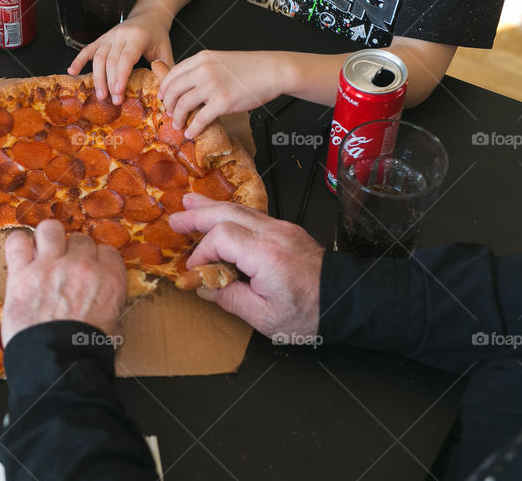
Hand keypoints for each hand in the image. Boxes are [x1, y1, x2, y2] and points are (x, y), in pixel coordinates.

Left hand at [2, 220, 126, 344]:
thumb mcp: (115, 329)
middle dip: (73, 251)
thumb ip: (110, 306)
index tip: (90, 268)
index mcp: (110, 281)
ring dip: (48, 238)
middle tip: (64, 267)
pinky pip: (17, 242)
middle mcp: (82, 267)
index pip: (107, 251)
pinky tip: (21, 254)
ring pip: (50, 229)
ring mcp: (50, 267)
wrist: (58, 366)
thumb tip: (105, 303)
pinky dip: (18, 244)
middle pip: (79, 239)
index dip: (97, 259)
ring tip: (43, 252)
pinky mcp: (22, 275)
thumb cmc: (87, 354)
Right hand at [66, 12, 172, 104]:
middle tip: (112, 101)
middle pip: (110, 60)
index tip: (118, 93)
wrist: (149, 15)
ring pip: (98, 57)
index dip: (121, 76)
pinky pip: (88, 49)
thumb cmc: (157, 36)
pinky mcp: (102, 38)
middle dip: (110, 82)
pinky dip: (78, 60)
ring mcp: (109, 35)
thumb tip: (163, 94)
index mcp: (138, 36)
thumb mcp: (166, 50)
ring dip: (97, 77)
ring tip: (100, 95)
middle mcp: (121, 34)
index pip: (126, 58)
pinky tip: (72, 71)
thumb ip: (165, 69)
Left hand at [159, 50, 289, 137]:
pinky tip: (191, 132)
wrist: (272, 71)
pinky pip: (200, 119)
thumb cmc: (250, 67)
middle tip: (169, 113)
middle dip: (167, 104)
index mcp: (201, 59)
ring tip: (178, 124)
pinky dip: (193, 128)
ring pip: (182, 105)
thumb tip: (188, 84)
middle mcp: (203, 70)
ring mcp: (212, 86)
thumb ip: (203, 68)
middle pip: (173, 90)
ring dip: (177, 118)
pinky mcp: (223, 102)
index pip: (173, 73)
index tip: (162, 97)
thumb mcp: (220, 59)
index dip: (164, 88)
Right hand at [169, 193, 323, 340]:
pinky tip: (217, 214)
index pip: (221, 237)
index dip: (202, 252)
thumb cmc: (310, 313)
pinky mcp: (286, 230)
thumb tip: (203, 286)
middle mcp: (273, 233)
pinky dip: (230, 213)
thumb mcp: (264, 317)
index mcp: (266, 255)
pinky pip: (252, 215)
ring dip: (212, 207)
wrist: (347, 300)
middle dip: (198, 215)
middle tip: (175, 219)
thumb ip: (229, 298)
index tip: (196, 271)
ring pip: (239, 209)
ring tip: (189, 204)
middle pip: (227, 213)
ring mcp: (281, 228)